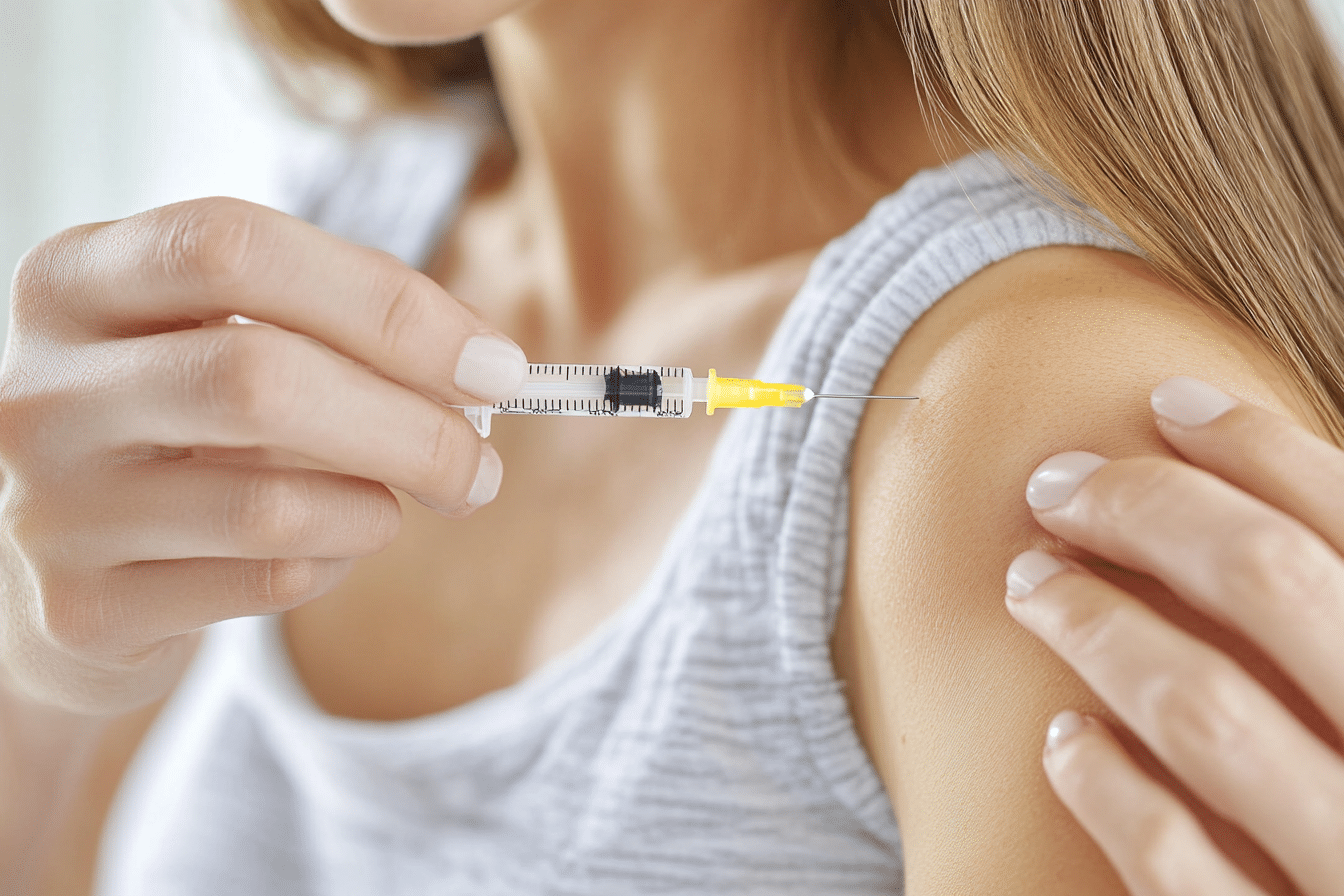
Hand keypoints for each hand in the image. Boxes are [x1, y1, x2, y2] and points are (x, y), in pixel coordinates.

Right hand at [0, 198, 525, 714]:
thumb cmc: (187, 432)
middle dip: (411, 426)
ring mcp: (49, 505)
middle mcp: (39, 387)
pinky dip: (336, 563)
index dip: (386, 304)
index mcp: (77, 280)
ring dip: (379, 507)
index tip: (492, 362)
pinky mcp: (83, 611)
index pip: (234, 250)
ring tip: (390, 505)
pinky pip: (269, 581)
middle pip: (259, 378)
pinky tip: (325, 549)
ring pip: (274, 503)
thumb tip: (485, 364)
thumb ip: (341, 329)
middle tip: (483, 463)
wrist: (66, 572)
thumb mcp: (229, 342)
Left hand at [1004, 376, 1343, 895]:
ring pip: (1205, 711)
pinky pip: (1177, 863)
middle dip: (1147, 511)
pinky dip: (1109, 788)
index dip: (1259, 447)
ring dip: (1098, 627)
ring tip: (1030, 584)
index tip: (1167, 404)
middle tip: (1056, 485)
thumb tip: (1273, 500)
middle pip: (1271, 582)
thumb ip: (1342, 610)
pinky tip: (1062, 740)